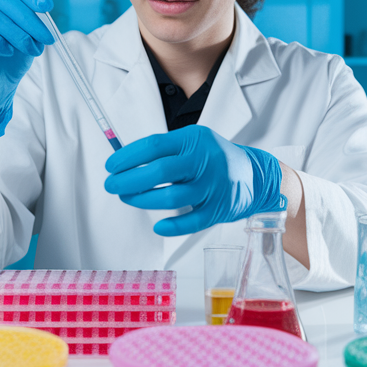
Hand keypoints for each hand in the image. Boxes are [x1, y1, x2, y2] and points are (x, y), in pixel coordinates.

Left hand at [103, 125, 283, 235]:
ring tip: (128, 198)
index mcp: (194, 139)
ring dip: (143, 200)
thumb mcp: (193, 142)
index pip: (154, 145)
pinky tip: (158, 226)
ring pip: (172, 197)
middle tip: (112, 186)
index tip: (111, 166)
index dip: (128, 157)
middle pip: (160, 171)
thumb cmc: (215, 158)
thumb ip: (164, 150)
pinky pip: (192, 221)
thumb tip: (124, 163)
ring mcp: (213, 186)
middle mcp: (204, 161)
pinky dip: (173, 226)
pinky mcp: (219, 209)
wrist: (256, 175)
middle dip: (129, 180)